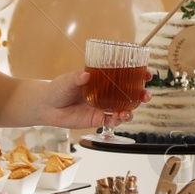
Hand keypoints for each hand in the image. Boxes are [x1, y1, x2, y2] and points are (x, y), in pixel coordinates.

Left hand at [35, 69, 149, 130]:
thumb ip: (77, 78)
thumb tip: (86, 75)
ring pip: (124, 108)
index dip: (138, 74)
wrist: (47, 106)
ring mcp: (103, 106)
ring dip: (132, 109)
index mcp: (103, 80)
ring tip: (130, 111)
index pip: (125, 76)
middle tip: (146, 95)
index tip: (147, 73)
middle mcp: (107, 93)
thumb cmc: (58, 88)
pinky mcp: (97, 118)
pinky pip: (112, 120)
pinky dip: (118, 119)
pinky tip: (120, 117)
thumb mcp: (68, 79)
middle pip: (130, 93)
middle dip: (141, 94)